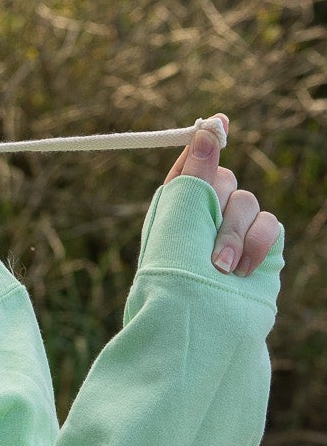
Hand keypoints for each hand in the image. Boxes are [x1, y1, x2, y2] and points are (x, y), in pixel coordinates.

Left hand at [163, 115, 280, 275]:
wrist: (202, 323)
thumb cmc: (177, 272)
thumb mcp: (179, 214)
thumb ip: (196, 170)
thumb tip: (208, 125)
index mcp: (174, 206)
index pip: (192, 163)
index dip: (205, 143)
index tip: (219, 121)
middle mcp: (203, 216)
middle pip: (225, 179)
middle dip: (218, 206)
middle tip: (204, 236)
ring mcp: (234, 233)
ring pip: (249, 202)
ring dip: (235, 233)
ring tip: (220, 267)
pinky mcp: (261, 250)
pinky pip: (271, 224)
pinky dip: (258, 245)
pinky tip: (242, 271)